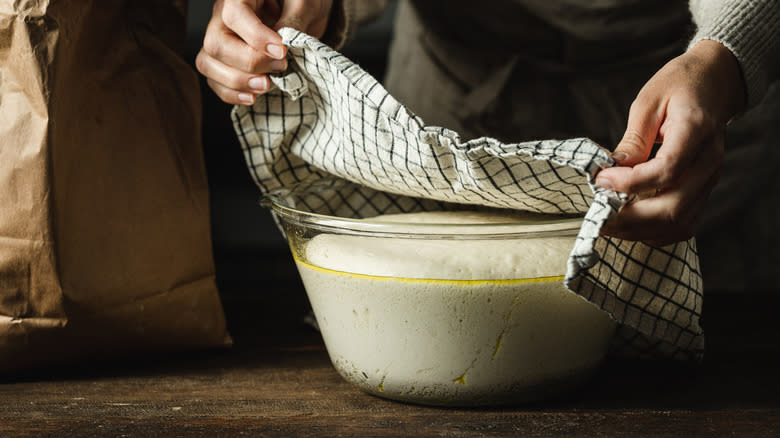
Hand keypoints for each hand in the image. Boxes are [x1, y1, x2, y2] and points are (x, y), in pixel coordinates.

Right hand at [196, 0, 332, 104]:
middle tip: (280, 67)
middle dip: (249, 63)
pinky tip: (252, 96)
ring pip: (208, 63)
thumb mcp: (305, 4)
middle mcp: (223, 16)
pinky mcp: (224, 60)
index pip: (234, 14)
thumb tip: (280, 44)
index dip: (255, 36)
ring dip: (237, 82)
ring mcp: (221, 39)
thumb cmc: (301, 3)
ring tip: (267, 85)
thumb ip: (294, 20)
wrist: (302, 12)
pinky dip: (231, 94)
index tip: (281, 51)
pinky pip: (214, 80)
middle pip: (216, 43)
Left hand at [595, 40, 745, 245]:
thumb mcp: (649, 102)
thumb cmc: (679, 86)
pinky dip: (656, 232)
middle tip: (599, 215)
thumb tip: (612, 170)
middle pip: (673, 207)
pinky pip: (684, 224)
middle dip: (631, 218)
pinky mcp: (703, 190)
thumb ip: (634, 139)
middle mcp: (708, 162)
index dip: (630, 182)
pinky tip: (631, 224)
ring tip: (609, 223)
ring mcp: (710, 179)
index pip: (666, 170)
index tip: (601, 180)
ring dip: (641, 231)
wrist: (715, 84)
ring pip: (679, 223)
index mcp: (696, 132)